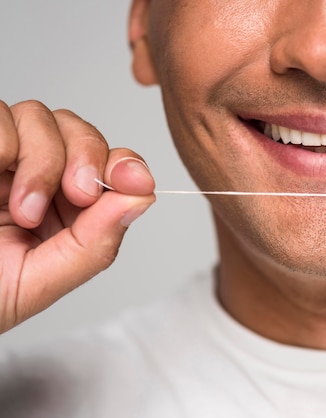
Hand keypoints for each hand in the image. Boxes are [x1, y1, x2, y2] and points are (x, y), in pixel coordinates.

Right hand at [0, 100, 154, 332]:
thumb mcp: (39, 283)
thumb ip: (95, 244)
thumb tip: (143, 198)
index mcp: (62, 208)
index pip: (107, 166)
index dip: (126, 165)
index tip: (135, 180)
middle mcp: (33, 177)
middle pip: (79, 131)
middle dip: (88, 156)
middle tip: (80, 193)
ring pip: (39, 116)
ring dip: (43, 160)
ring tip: (24, 211)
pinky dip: (4, 147)